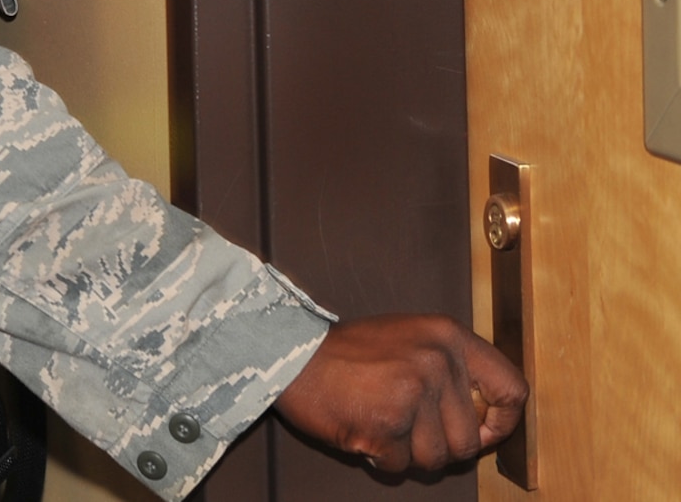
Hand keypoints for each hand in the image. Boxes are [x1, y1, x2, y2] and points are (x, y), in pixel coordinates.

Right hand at [274, 314, 526, 473]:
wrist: (289, 353)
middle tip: (407, 430)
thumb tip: (489, 421)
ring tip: (380, 424)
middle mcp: (436, 362)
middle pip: (469, 440)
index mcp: (448, 336)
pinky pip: (399, 465)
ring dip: (408, 454)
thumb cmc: (347, 352)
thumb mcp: (410, 339)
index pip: (512, 390)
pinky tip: (362, 430)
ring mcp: (412, 393)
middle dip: (439, 447)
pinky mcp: (386, 424)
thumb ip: (451, 368)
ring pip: (437, 459)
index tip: (484, 431)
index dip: (504, 422)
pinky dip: (380, 458)